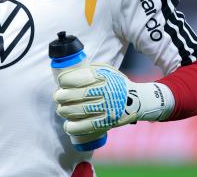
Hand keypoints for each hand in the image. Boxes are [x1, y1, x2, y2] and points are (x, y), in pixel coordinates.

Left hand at [53, 63, 173, 136]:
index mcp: (102, 77)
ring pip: (76, 111)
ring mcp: (105, 108)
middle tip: (58, 97)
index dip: (64, 80)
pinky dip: (73, 127)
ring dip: (64, 111)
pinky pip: (86, 126)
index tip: (60, 82)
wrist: (138, 101)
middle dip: (60, 96)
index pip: (76, 78)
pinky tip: (67, 125)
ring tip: (62, 109)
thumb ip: (89, 70)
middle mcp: (103, 92)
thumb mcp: (106, 70)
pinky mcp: (107, 122)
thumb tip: (67, 73)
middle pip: (72, 95)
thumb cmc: (116, 83)